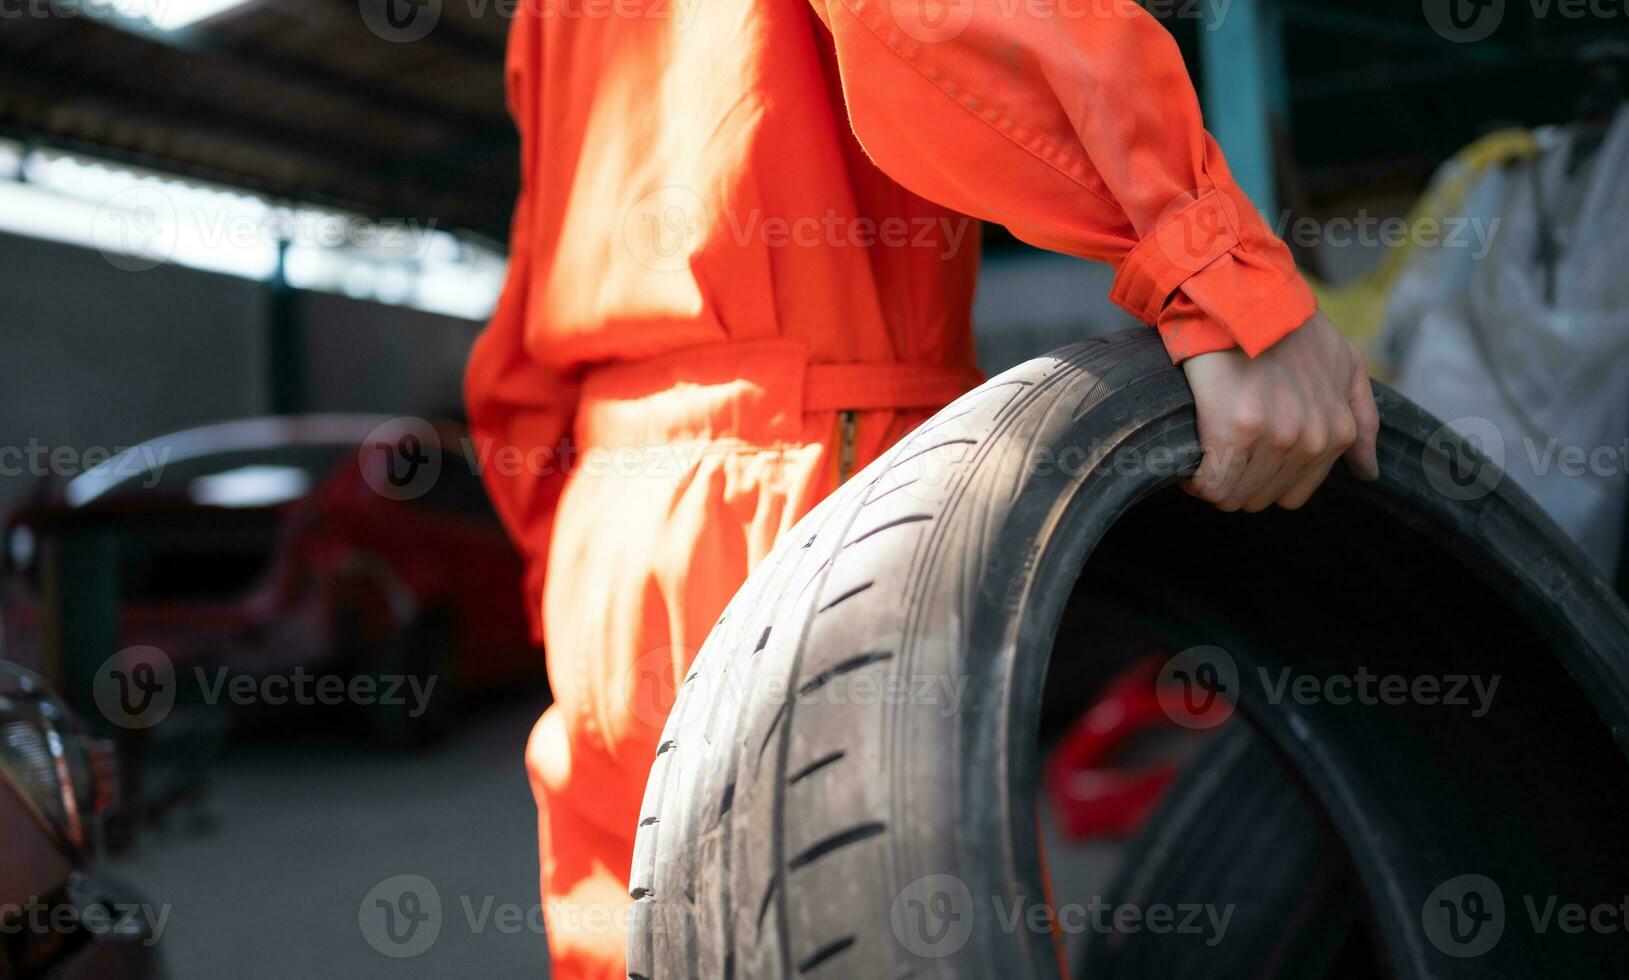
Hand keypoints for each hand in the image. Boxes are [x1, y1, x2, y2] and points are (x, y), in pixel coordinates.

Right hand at [1180, 311, 1379, 511]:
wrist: (1244, 296)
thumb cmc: (1288, 326)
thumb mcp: (1346, 362)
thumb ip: (1362, 418)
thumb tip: (1367, 472)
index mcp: (1336, 432)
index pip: (1289, 494)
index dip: (1256, 480)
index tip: (1239, 457)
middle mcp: (1311, 440)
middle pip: (1258, 498)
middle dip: (1233, 482)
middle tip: (1217, 450)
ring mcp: (1276, 438)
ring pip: (1232, 496)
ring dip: (1212, 481)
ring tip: (1202, 450)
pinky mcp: (1237, 431)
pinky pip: (1210, 484)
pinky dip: (1195, 478)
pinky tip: (1189, 457)